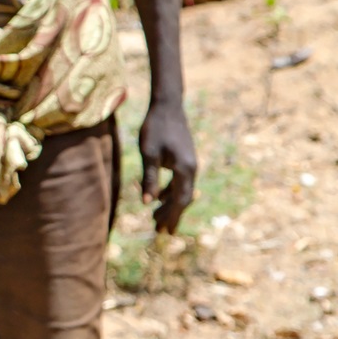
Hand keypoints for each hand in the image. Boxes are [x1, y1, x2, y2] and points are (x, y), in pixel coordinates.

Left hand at [138, 99, 196, 234]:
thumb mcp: (148, 153)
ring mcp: (189, 164)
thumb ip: (149, 178)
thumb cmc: (155, 128)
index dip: (172, 217)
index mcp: (185, 170)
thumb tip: (147, 203)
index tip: (165, 231)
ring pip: (180, 191)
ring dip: (169, 205)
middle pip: (182, 199)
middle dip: (171, 215)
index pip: (179, 200)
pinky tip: (159, 198)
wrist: (168, 106)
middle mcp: (191, 169)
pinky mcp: (184, 159)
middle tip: (160, 231)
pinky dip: (169, 192)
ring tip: (156, 218)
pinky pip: (179, 182)